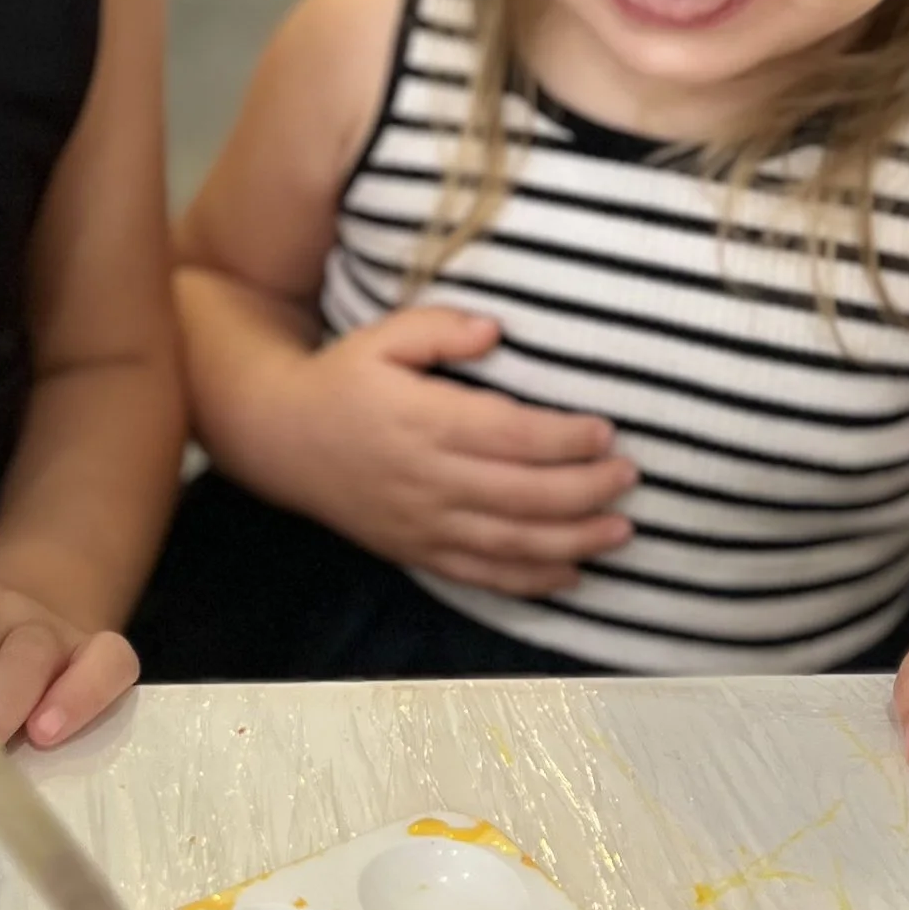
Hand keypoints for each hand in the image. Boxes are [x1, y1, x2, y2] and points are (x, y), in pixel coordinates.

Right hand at [264, 307, 635, 593]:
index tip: (606, 431)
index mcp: (424, 421)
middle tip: (629, 478)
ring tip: (621, 531)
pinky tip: (571, 574)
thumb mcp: (382, 337)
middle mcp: (427, 478)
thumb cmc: (341, 380)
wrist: (278, 439)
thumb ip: (439, 328)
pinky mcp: (415, 551)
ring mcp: (422, 523)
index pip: (510, 435)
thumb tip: (496, 331)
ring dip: (573, 541)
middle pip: (522, 495)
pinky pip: (481, 576)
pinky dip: (529, 581)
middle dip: (585, 491)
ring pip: (510, 543)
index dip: (564, 439)